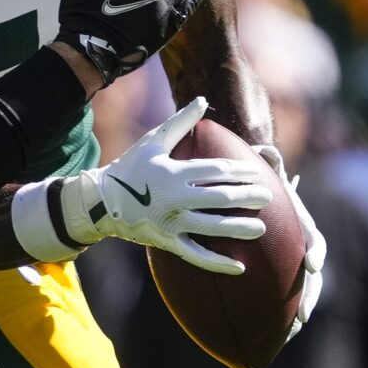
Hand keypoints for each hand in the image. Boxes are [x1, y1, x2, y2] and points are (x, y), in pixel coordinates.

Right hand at [13, 98, 272, 272]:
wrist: (100, 201)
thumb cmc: (130, 167)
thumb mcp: (153, 142)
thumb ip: (180, 122)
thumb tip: (202, 100)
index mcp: (173, 173)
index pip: (215, 171)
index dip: (239, 172)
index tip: (258, 173)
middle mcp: (174, 198)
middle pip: (218, 198)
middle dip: (246, 198)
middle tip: (267, 198)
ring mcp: (170, 222)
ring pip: (211, 228)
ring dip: (238, 229)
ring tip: (260, 229)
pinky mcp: (166, 242)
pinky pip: (196, 255)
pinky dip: (217, 263)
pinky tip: (239, 267)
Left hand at [255, 142, 324, 342]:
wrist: (262, 187)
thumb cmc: (264, 181)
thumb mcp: (268, 172)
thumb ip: (268, 162)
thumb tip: (265, 149)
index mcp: (303, 226)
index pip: (314, 242)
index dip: (314, 254)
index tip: (311, 266)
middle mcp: (301, 247)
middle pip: (310, 278)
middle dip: (307, 298)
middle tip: (300, 319)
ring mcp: (291, 262)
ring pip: (298, 292)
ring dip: (294, 313)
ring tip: (287, 334)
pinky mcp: (278, 271)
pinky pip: (278, 295)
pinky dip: (274, 313)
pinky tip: (262, 332)